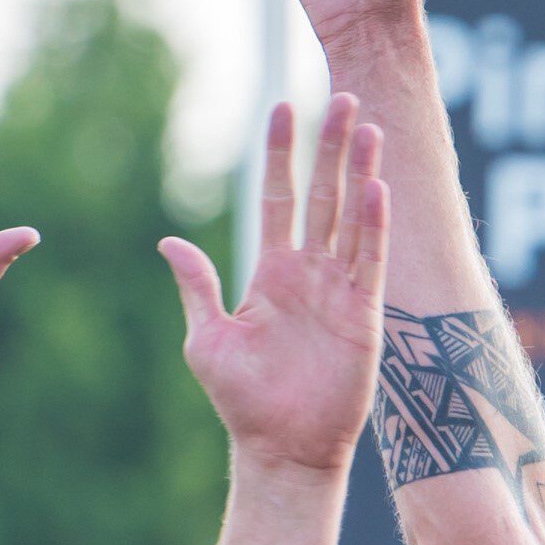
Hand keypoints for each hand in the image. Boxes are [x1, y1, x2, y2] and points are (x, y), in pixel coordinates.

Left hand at [157, 99, 386, 474]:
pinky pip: (370, 260)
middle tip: (342, 97)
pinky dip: (374, 224)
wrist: (280, 448)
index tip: (281, 107)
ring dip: (360, 172)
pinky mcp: (364, 315)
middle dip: (331, 146)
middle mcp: (309, 273)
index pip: (277, 198)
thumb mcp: (207, 338)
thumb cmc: (242, 401)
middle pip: (322, 195)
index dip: (280, 153)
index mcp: (270, 273)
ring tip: (370, 126)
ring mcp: (340, 290)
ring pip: (352, 217)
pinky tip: (376, 187)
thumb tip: (167, 241)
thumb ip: (198, 286)